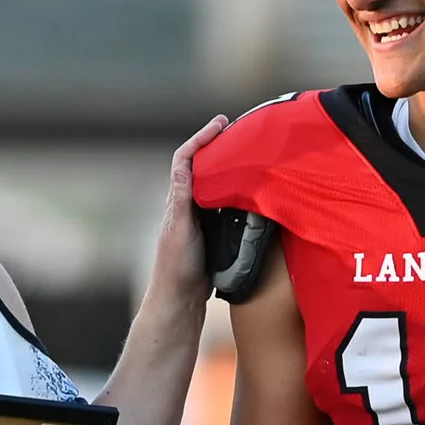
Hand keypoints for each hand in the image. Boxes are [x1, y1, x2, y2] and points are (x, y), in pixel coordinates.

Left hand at [143, 115, 230, 308]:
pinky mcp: (209, 233)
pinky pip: (222, 204)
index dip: (201, 138)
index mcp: (177, 201)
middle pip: (200, 166)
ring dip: (227, 167)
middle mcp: (186, 206)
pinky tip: (248, 191)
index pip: (185, 159)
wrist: (180, 300)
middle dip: (217, 146)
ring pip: (212, 184)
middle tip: (239, 132)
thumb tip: (185, 164)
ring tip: (246, 154)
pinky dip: (233, 191)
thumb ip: (182, 198)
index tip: (220, 124)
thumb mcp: (180, 230)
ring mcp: (198, 219)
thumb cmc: (177, 268)